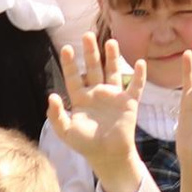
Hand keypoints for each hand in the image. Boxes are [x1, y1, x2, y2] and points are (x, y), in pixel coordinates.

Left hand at [47, 33, 144, 178]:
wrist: (108, 156)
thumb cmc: (85, 144)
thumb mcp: (65, 131)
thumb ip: (56, 115)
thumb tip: (51, 96)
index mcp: (80, 98)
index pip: (73, 77)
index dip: (69, 63)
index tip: (66, 48)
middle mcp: (97, 93)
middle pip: (93, 68)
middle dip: (90, 52)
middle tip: (87, 35)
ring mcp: (113, 96)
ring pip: (112, 72)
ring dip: (112, 57)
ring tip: (111, 42)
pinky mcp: (129, 103)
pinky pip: (135, 86)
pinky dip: (139, 76)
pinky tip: (140, 62)